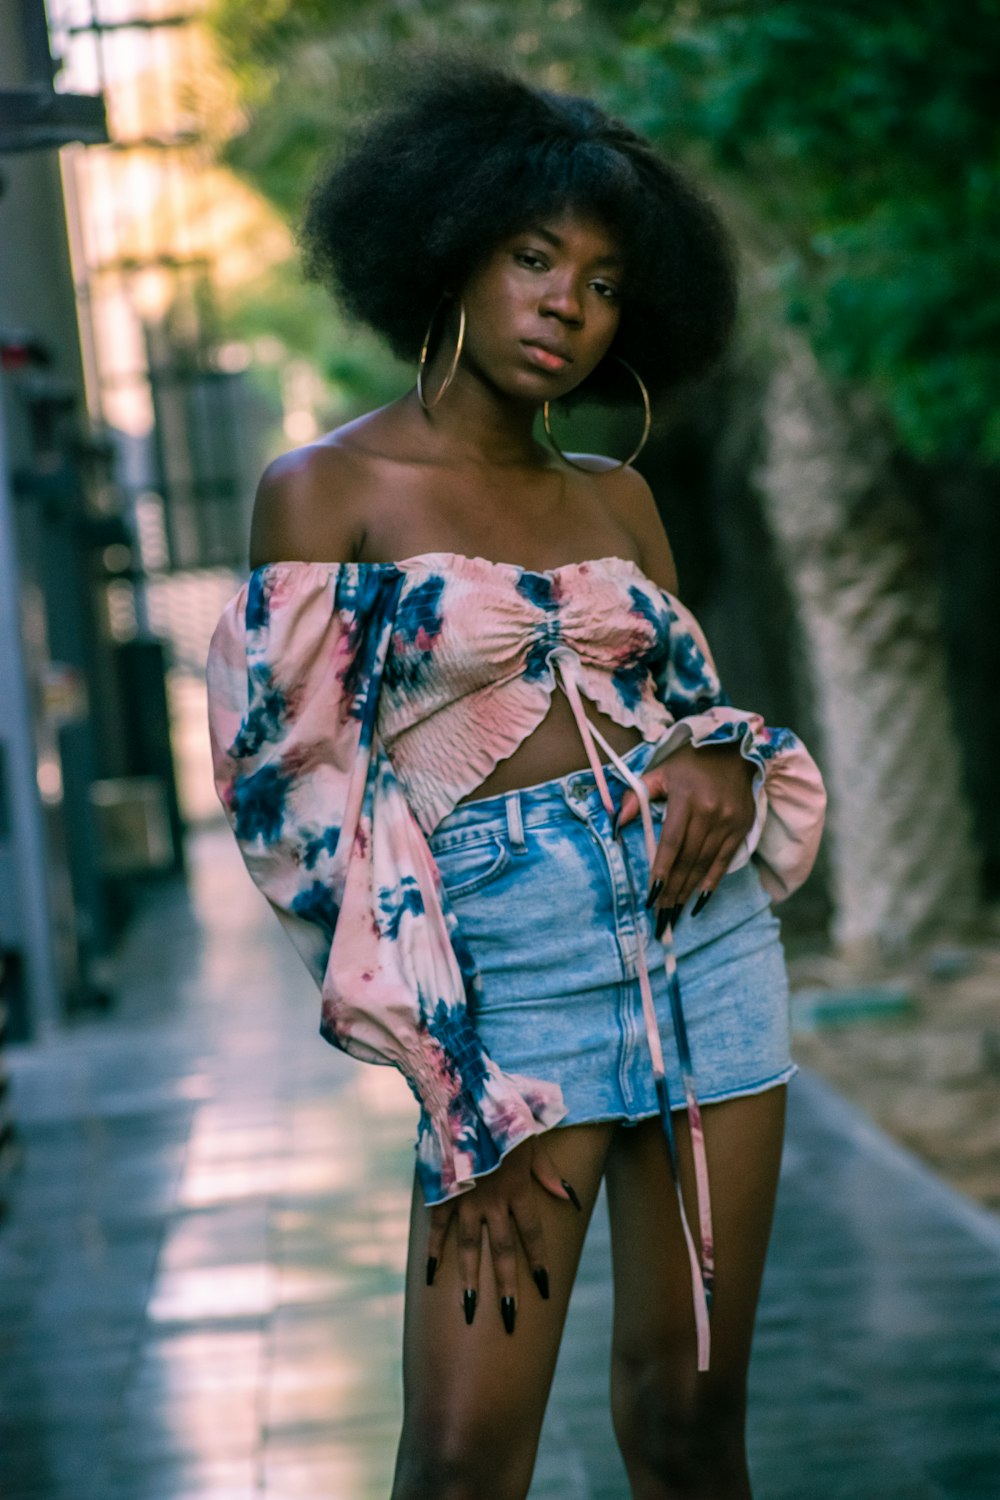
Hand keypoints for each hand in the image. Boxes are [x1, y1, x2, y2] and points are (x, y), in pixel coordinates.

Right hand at [424, 1134, 579, 1333]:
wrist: (463, 1098)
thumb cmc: (502, 1115)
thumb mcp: (531, 1140)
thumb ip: (547, 1172)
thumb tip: (569, 1197)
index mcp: (517, 1190)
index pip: (533, 1234)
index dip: (540, 1262)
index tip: (545, 1290)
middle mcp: (493, 1202)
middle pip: (504, 1251)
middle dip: (508, 1287)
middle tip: (510, 1320)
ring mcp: (465, 1200)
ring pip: (470, 1248)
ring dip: (470, 1281)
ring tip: (470, 1311)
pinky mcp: (442, 1193)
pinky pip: (437, 1228)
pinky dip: (433, 1251)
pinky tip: (430, 1276)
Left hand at [617, 740, 756, 913]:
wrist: (735, 751)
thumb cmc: (691, 763)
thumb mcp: (661, 772)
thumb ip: (637, 795)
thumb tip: (615, 823)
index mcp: (686, 798)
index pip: (672, 842)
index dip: (661, 870)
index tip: (651, 895)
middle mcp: (709, 813)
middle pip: (687, 859)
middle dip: (672, 890)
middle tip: (660, 915)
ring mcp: (728, 823)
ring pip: (704, 864)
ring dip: (687, 891)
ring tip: (674, 912)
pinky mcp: (741, 829)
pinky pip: (724, 862)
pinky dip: (711, 883)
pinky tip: (699, 901)